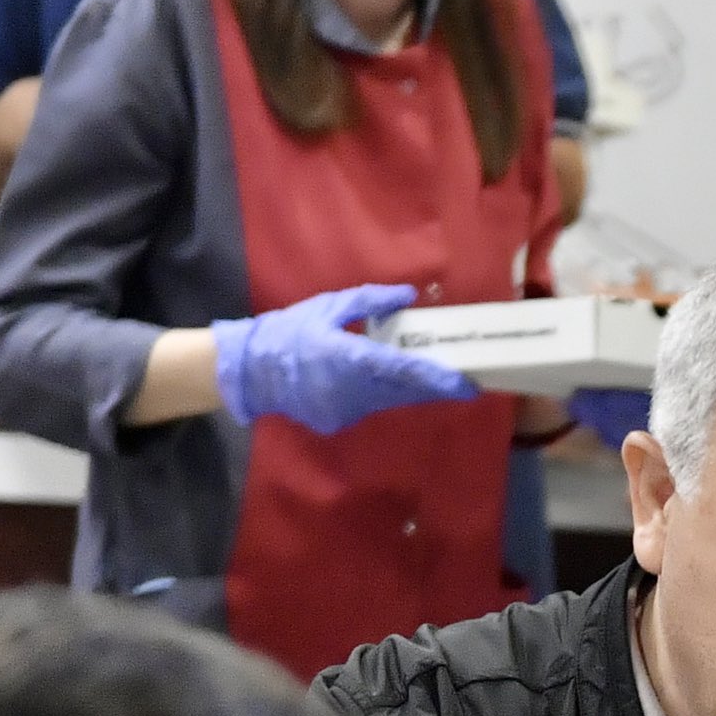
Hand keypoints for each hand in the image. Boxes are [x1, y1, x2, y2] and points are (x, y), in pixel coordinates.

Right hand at [211, 283, 481, 435]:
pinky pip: (370, 405)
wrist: (250, 370)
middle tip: (464, 382)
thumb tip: (408, 295)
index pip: (404, 371)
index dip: (437, 379)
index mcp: (349, 358)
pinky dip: (383, 393)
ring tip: (436, 379)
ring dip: (412, 390)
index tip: (465, 383)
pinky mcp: (339, 420)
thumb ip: (371, 301)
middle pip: (405, 392)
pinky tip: (389, 382)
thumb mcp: (329, 306)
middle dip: (435, 388)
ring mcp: (346, 410)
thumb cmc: (289, 331)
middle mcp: (352, 390)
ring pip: (390, 400)